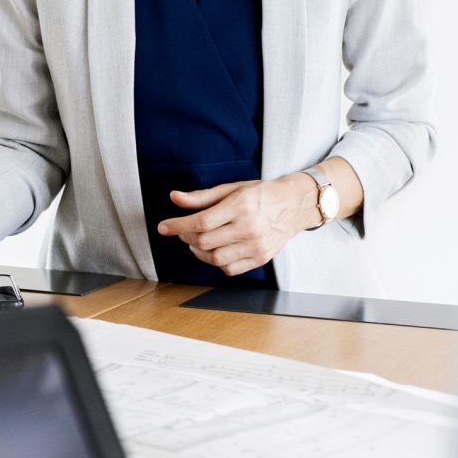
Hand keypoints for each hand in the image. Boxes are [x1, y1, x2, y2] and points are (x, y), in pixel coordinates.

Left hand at [157, 174, 319, 275]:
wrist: (294, 205)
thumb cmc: (261, 194)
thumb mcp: (232, 188)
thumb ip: (202, 196)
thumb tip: (175, 198)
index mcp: (241, 206)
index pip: (201, 222)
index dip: (178, 226)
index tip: (163, 227)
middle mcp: (250, 227)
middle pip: (205, 241)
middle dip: (186, 237)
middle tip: (183, 231)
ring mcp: (256, 246)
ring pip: (215, 259)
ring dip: (199, 252)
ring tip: (196, 242)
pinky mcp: (261, 258)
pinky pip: (230, 269)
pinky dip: (216, 262)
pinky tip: (215, 250)